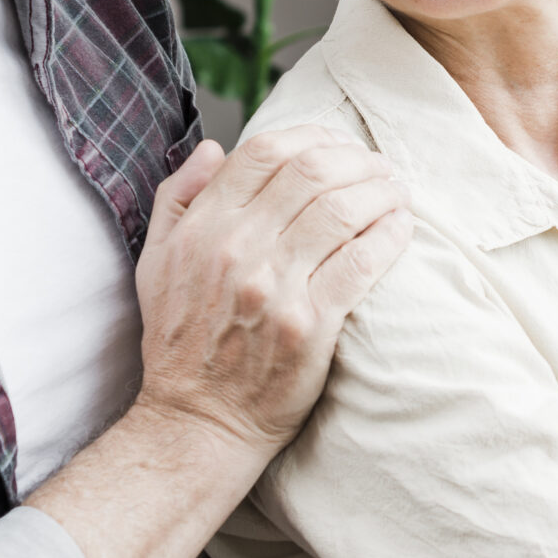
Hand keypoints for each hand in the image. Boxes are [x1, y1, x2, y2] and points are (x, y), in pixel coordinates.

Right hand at [130, 125, 413, 450]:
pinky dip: (389, 236)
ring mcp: (274, 287)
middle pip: (312, 171)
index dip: (312, 135)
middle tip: (379, 167)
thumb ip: (178, 198)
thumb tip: (214, 149)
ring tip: (396, 192)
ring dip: (381, 191)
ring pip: (343, 210)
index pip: (265, 151)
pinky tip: (401, 228)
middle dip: (358, 159)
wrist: (197, 422)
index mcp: (203, 228)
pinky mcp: (310, 324)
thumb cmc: (181, 342)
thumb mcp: (156, 262)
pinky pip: (361, 262)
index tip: (338, 144)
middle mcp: (237, 249)